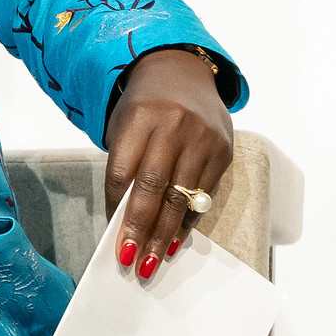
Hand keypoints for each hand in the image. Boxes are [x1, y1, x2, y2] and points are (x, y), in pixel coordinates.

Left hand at [100, 47, 234, 284]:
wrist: (182, 73)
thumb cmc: (143, 109)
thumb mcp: (124, 127)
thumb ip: (125, 168)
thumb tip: (122, 221)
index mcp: (140, 117)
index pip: (123, 172)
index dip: (116, 210)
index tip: (112, 240)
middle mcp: (174, 126)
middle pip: (153, 188)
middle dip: (141, 229)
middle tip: (131, 261)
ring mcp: (203, 138)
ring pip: (182, 196)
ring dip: (165, 234)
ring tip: (153, 261)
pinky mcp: (223, 150)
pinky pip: (203, 194)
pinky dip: (188, 221)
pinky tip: (175, 240)